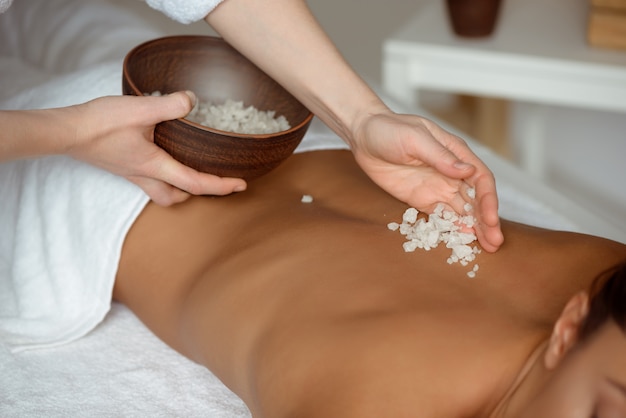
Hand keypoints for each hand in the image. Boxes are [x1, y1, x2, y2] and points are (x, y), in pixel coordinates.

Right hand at [67, 91, 246, 205]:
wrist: (66, 131)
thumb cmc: (99, 124)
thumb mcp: (140, 109)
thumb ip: (170, 105)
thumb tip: (193, 100)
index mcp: (155, 166)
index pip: (195, 184)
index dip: (221, 186)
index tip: (241, 185)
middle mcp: (144, 176)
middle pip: (176, 198)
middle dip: (198, 194)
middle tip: (216, 182)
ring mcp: (132, 173)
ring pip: (162, 193)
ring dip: (180, 188)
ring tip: (193, 172)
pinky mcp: (123, 165)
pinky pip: (149, 180)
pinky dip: (164, 176)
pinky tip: (165, 156)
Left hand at [350, 111, 502, 251]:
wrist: (364, 137)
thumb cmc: (390, 130)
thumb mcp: (416, 139)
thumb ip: (441, 157)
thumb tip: (468, 171)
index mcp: (456, 153)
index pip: (481, 179)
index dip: (488, 200)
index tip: (490, 219)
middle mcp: (452, 172)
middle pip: (476, 199)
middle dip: (487, 220)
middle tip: (495, 242)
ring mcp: (438, 187)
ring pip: (462, 210)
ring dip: (475, 228)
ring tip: (486, 247)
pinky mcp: (422, 199)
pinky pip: (442, 216)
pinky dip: (453, 227)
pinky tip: (462, 239)